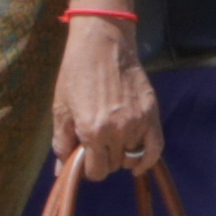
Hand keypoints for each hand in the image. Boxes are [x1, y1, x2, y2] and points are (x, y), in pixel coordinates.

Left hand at [50, 0, 155, 181]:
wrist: (103, 43)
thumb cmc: (76, 73)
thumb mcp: (61, 109)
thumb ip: (62, 143)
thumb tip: (60, 172)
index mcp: (91, 131)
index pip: (95, 171)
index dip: (88, 169)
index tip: (84, 159)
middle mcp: (117, 131)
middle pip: (113, 166)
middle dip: (103, 160)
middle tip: (96, 145)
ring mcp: (137, 122)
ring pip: (131, 158)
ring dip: (121, 156)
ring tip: (113, 144)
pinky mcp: (151, 113)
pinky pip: (155, 148)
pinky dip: (148, 160)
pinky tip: (138, 165)